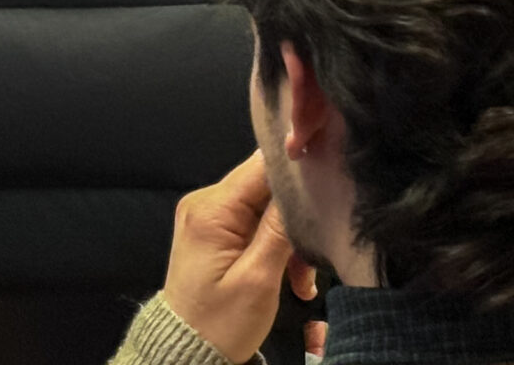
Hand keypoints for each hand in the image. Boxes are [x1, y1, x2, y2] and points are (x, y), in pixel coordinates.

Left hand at [161, 154, 316, 364]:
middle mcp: (206, 203)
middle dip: (294, 219)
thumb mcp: (258, 279)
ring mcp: (209, 218)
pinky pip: (253, 226)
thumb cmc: (220, 324)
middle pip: (265, 190)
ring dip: (288, 240)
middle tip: (309, 261)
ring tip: (300, 281)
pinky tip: (289, 278)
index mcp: (211, 209)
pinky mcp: (214, 233)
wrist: (188, 355)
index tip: (326, 194)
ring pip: (265, 210)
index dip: (296, 176)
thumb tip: (300, 179)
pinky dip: (274, 247)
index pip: (261, 168)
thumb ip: (279, 227)